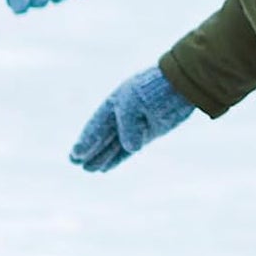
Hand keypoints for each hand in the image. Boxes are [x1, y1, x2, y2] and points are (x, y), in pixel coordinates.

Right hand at [70, 66, 193, 171]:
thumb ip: (128, 126)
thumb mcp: (135, 103)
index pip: (97, 124)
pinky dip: (118, 158)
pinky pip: (129, 149)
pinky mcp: (150, 133)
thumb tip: (130, 149)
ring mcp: (137, 124)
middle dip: (89, 149)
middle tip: (74, 162)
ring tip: (88, 169)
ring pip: (114, 144)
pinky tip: (106, 167)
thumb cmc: (154, 90)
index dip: (86, 139)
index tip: (76, 154)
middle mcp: (123, 114)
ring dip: (102, 156)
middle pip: (102, 136)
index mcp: (116, 102)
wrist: (181, 85)